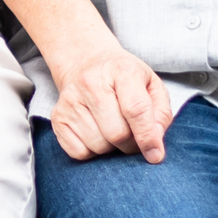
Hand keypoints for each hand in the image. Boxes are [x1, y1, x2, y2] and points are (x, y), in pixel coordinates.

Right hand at [49, 44, 174, 164]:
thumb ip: (160, 114)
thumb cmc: (123, 78)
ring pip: (99, 146)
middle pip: (117, 133)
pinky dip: (92, 152)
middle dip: (131, 144)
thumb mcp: (151, 85)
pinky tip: (96, 134)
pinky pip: (79, 152)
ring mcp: (70, 100)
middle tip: (133, 137)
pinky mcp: (57, 117)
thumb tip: (155, 145)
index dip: (147, 137)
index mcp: (121, 70)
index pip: (136, 110)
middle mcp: (91, 82)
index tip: (155, 155)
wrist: (86, 63)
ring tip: (113, 131)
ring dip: (112, 148)